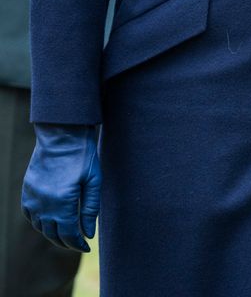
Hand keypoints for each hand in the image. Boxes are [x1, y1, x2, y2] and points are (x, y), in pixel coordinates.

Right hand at [22, 124, 100, 251]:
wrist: (62, 133)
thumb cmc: (82, 154)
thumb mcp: (94, 180)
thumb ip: (91, 208)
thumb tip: (88, 234)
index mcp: (63, 201)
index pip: (68, 234)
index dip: (77, 244)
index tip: (86, 246)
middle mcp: (44, 203)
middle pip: (52, 233)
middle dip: (66, 242)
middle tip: (77, 242)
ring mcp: (33, 196)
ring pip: (40, 226)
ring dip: (51, 233)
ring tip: (64, 233)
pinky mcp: (27, 189)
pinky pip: (29, 214)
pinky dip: (38, 221)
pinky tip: (48, 220)